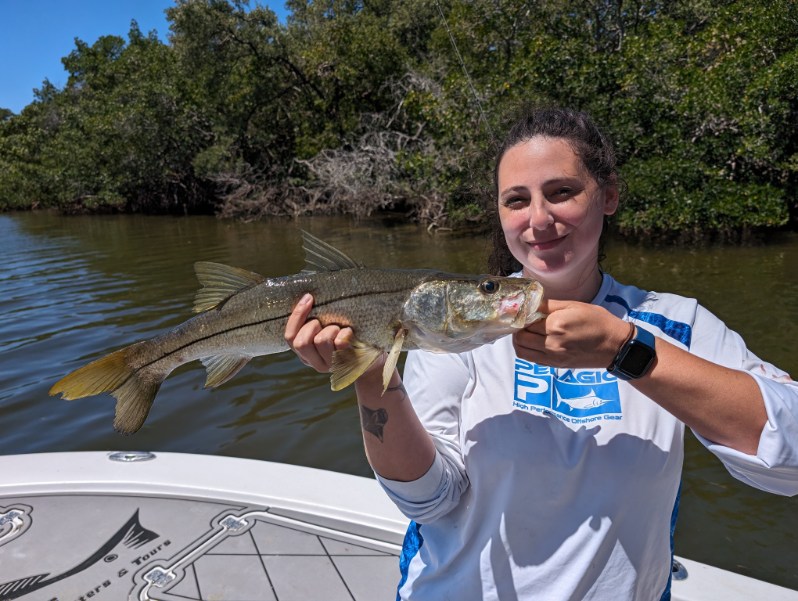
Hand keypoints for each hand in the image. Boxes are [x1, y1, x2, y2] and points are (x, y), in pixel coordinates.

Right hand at [284, 293, 353, 373]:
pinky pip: (339, 343)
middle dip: (314, 324)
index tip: (309, 297)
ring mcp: (329, 365)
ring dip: (332, 329)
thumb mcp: (327, 329)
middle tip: (327, 323)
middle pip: (301, 342)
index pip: (290, 337)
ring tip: (340, 329)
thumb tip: (307, 297)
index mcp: (305, 353)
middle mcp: (314, 362)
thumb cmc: (347, 337)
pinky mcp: (344, 364)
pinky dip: (345, 333)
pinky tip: (350, 334)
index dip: (297, 316)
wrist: (373, 359)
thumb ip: (314, 321)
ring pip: (321, 340)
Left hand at [513, 299, 630, 368]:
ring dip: (519, 341)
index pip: (525, 320)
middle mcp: (551, 342)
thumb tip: (530, 303)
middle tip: (524, 321)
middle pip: (520, 337)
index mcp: (555, 325)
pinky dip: (527, 351)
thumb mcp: (574, 305)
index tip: (524, 311)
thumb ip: (549, 305)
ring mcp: (553, 356)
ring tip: (527, 332)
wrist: (615, 346)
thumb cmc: (598, 321)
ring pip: (522, 351)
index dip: (522, 315)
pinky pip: (532, 359)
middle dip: (518, 328)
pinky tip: (535, 342)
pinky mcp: (556, 365)